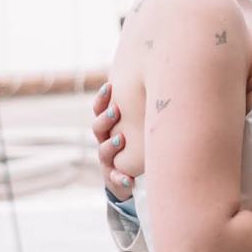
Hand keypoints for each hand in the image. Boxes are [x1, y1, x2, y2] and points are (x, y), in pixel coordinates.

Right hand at [93, 81, 130, 202]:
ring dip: (111, 145)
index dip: (102, 99)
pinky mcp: (115, 179)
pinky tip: (129, 180)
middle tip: (115, 110)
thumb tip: (154, 72)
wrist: (132, 176)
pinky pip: (115, 179)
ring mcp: (109, 160)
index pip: (99, 109)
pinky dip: (120, 179)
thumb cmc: (140, 142)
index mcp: (109, 126)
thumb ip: (142, 103)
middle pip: (97, 128)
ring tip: (121, 139)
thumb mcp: (141, 121)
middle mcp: (105, 141)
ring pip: (103, 152)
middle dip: (105, 119)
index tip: (109, 86)